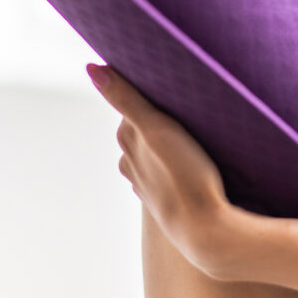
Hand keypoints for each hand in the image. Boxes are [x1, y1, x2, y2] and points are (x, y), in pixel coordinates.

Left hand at [86, 62, 239, 278]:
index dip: (148, 96)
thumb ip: (125, 98)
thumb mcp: (155, 127)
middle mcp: (132, 164)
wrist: (205, 229)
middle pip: (141, 131)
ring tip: (190, 138)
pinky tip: (190, 167)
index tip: (167, 88)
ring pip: (154, 155)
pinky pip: (168, 175)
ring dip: (167, 145)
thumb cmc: (183, 175)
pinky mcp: (167, 200)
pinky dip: (175, 167)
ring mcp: (149, 184)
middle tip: (183, 109)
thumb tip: (92, 68)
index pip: (132, 107)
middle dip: (157, 120)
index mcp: (128, 143)